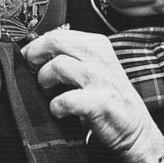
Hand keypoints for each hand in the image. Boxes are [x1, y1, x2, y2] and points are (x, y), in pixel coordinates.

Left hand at [21, 29, 163, 162]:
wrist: (135, 129)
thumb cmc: (109, 98)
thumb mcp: (94, 67)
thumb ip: (71, 55)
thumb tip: (35, 49)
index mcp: (98, 45)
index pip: (58, 33)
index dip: (36, 44)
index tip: (27, 56)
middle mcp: (100, 57)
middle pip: (55, 41)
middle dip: (34, 55)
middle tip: (30, 69)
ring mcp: (101, 79)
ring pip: (57, 66)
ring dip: (44, 81)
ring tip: (48, 91)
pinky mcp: (101, 102)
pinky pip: (65, 99)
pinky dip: (56, 107)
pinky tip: (60, 111)